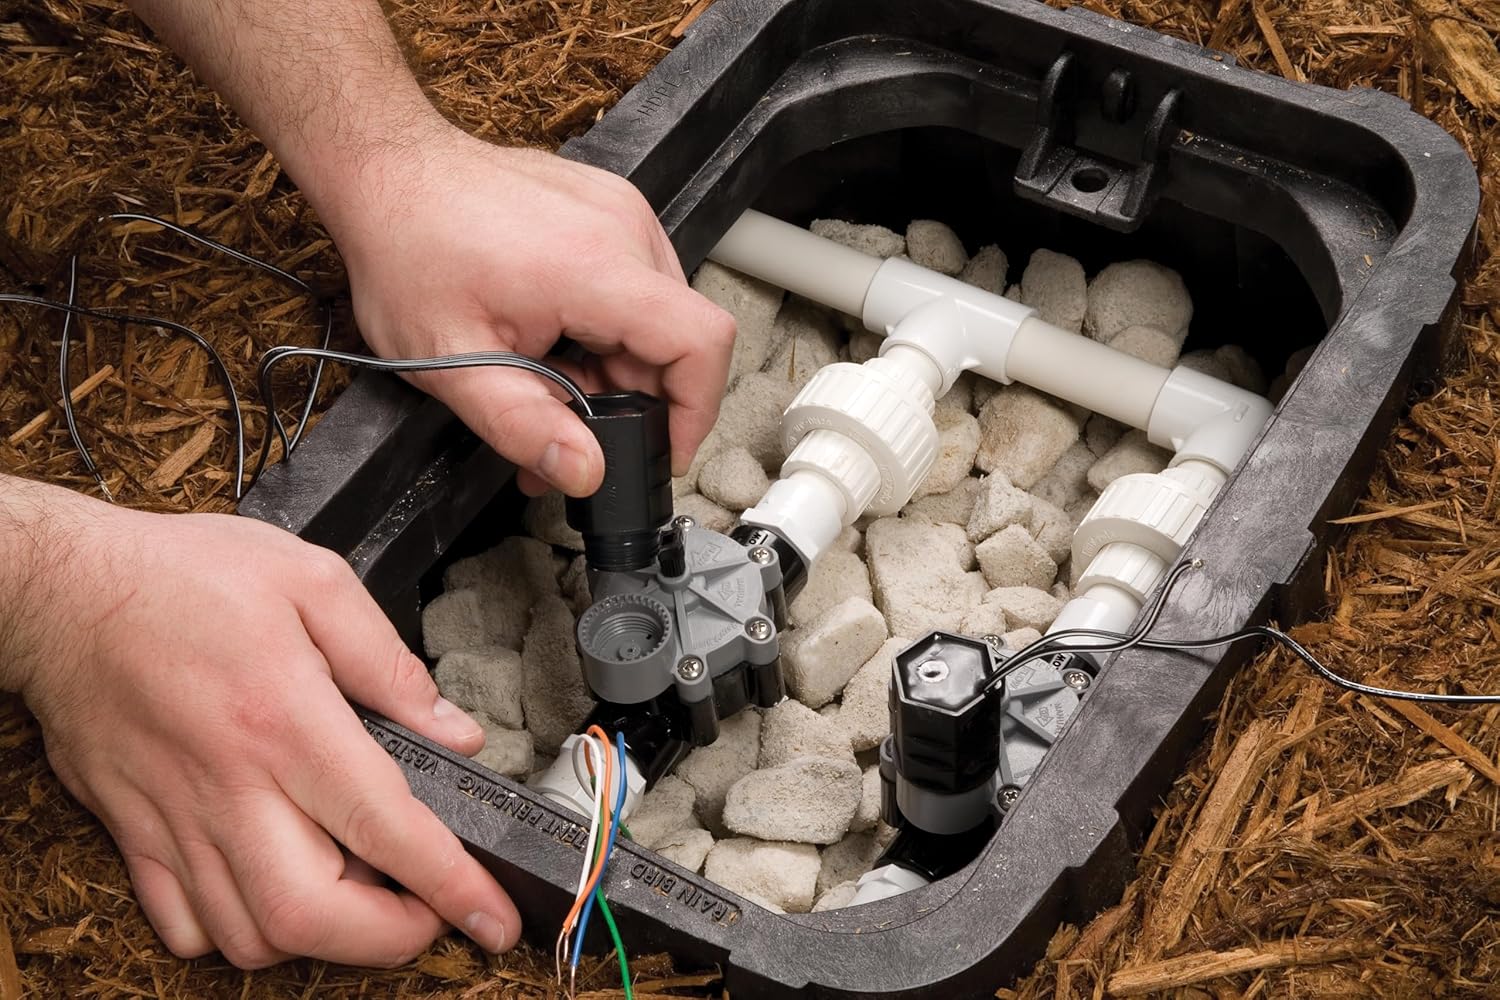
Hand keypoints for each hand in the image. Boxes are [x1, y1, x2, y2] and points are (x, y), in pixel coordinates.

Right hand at [10, 485, 519, 966]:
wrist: (64, 588)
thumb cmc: (184, 575)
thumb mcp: (312, 581)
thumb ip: (389, 663)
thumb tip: (453, 732)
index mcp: (286, 719)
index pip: (385, 827)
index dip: (451, 885)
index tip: (492, 918)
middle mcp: (230, 785)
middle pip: (313, 915)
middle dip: (389, 938)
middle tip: (428, 910)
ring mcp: (175, 818)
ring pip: (250, 934)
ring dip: (321, 936)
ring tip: (359, 889)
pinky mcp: (134, 831)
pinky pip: (183, 925)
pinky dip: (237, 932)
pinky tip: (274, 886)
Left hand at [325, 125, 735, 497]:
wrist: (387, 171)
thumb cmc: (407, 251)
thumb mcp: (452, 362)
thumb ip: (523, 426)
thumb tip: (585, 471)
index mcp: (593, 267)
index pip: (700, 341)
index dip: (697, 408)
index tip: (664, 448)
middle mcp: (622, 228)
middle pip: (678, 336)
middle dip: (636, 398)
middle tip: (573, 426)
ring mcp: (621, 210)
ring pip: (659, 314)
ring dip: (619, 363)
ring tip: (552, 376)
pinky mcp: (611, 206)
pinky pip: (640, 281)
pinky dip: (610, 325)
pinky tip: (556, 336)